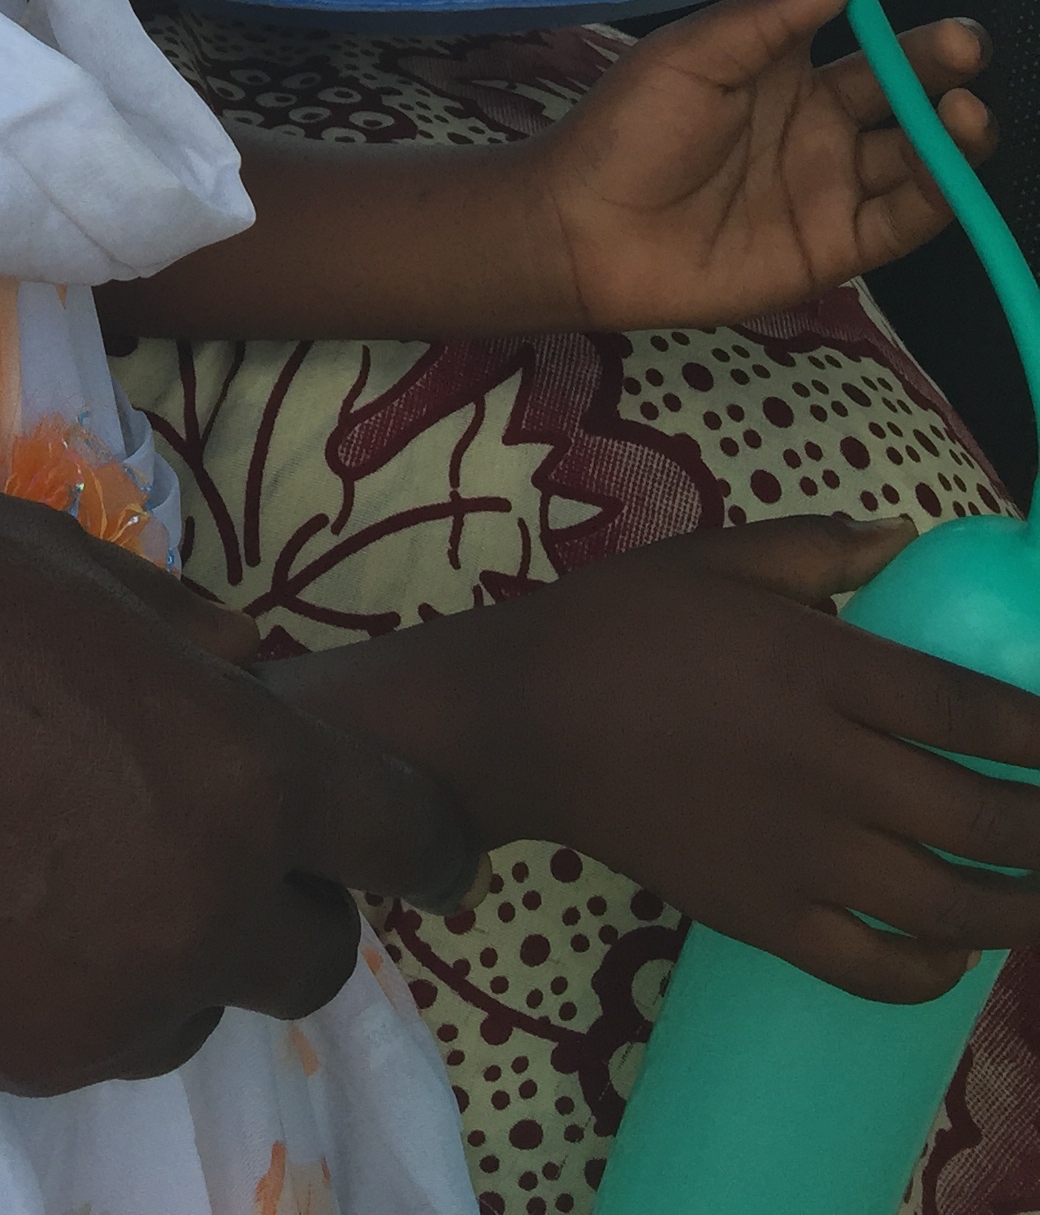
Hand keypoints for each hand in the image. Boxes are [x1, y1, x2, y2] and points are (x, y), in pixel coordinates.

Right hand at [0, 460, 475, 1089]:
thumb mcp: (58, 558)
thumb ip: (176, 631)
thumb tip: (231, 666)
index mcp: (239, 776)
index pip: (414, 843)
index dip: (421, 831)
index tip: (407, 829)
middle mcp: (193, 917)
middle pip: (311, 951)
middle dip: (279, 889)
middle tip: (197, 818)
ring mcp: (91, 1012)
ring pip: (184, 1001)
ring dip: (161, 939)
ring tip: (51, 846)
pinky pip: (74, 1032)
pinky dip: (59, 976)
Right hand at [267, 518, 1039, 1001]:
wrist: (522, 720)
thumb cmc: (620, 622)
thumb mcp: (717, 555)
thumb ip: (822, 549)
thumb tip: (909, 540)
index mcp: (820, 668)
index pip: (972, 710)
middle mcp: (827, 768)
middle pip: (982, 815)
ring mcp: (798, 852)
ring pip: (946, 904)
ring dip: (1021, 909)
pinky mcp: (762, 914)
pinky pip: (870, 966)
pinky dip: (930, 971)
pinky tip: (953, 953)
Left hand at [517, 0, 988, 329]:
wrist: (586, 238)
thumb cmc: (626, 133)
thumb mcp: (687, 59)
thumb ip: (765, 20)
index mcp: (772, 53)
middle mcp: (814, 109)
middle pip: (895, 72)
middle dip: (936, 53)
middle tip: (962, 41)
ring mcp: (829, 175)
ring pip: (915, 145)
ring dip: (952, 126)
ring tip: (966, 108)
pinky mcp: (837, 241)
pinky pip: (906, 217)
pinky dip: (941, 193)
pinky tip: (952, 164)